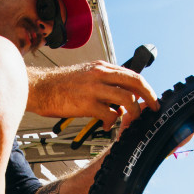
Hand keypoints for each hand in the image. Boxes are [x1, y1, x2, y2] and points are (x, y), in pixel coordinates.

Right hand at [27, 61, 159, 128]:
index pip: (132, 74)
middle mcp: (100, 74)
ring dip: (132, 113)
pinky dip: (111, 123)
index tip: (150, 99)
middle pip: (136, 83)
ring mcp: (95, 89)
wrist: (40, 87)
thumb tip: (120, 96)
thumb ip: (104, 82)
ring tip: (128, 121)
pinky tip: (105, 125)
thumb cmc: (60, 85)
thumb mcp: (86, 75)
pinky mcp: (88, 104)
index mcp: (101, 67)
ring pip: (127, 100)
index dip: (145, 88)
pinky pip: (110, 115)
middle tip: (153, 109)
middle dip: (149, 97)